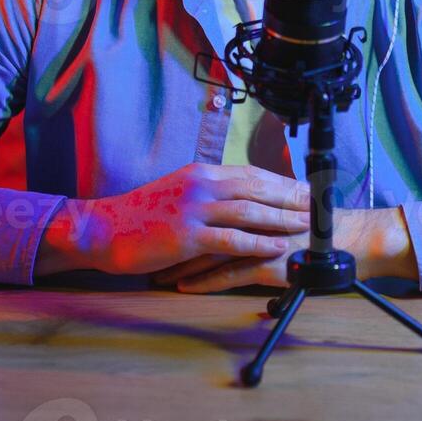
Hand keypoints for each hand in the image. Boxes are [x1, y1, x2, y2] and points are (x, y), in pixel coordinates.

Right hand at [37, 164, 310, 276]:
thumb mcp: (176, 193)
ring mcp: (194, 209)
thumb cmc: (139, 216)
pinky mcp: (187, 235)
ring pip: (249, 211)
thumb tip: (235, 197)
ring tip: (307, 225)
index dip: (281, 181)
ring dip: (282, 218)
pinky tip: (277, 247)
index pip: (251, 173)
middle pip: (257, 188)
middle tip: (319, 205)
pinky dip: (257, 243)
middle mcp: (201, 185)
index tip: (305, 188)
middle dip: (291, 197)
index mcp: (200, 173)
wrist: (102, 230)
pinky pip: (231, 239)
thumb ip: (206, 193)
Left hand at [150, 207, 417, 292]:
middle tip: (147, 250)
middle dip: (174, 238)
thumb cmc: (323, 225)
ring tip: (157, 273)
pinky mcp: (271, 262)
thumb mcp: (289, 205)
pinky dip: (203, 281)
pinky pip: (230, 273)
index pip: (214, 202)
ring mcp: (262, 238)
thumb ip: (264, 203)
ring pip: (211, 249)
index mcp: (259, 196)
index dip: (184, 213)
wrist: (356, 240)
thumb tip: (239, 203)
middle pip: (204, 223)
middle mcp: (257, 214)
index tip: (160, 224)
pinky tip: (183, 287)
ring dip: (181, 262)